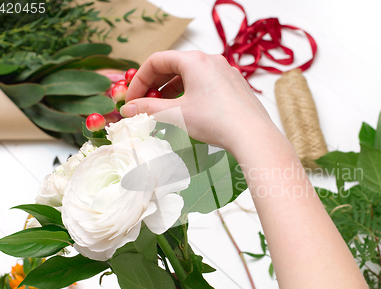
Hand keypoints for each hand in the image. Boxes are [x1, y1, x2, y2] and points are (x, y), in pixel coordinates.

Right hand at [122, 50, 278, 152]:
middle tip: (143, 104)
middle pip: (174, 66)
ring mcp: (226, 72)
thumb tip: (127, 109)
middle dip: (155, 85)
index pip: (157, 61)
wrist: (252, 135)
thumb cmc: (215, 121)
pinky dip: (191, 94)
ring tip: (163, 109)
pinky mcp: (236, 85)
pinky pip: (207, 84)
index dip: (139, 79)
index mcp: (195, 60)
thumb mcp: (176, 114)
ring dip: (172, 91)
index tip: (131, 99)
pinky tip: (188, 111)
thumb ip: (148, 109)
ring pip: (191, 76)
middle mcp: (212, 60)